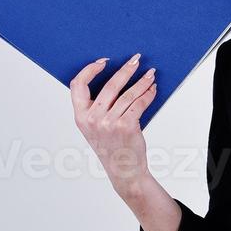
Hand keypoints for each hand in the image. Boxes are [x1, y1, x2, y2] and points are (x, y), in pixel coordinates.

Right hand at [70, 53, 156, 195]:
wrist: (123, 171)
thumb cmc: (111, 147)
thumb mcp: (93, 128)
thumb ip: (95, 108)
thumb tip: (114, 79)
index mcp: (80, 117)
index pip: (77, 85)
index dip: (89, 70)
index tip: (104, 61)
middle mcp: (92, 119)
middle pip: (109, 85)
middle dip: (126, 69)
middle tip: (136, 60)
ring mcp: (109, 123)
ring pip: (128, 93)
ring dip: (142, 81)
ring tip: (150, 75)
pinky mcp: (126, 126)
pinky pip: (139, 103)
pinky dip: (148, 94)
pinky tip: (152, 89)